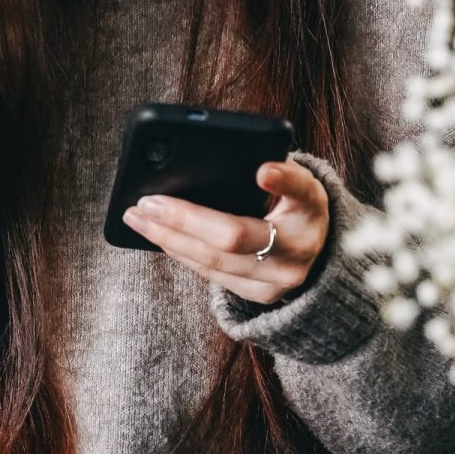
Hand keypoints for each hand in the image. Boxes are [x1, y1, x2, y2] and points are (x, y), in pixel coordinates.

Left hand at [121, 160, 330, 304]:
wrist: (315, 248)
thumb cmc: (292, 202)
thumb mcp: (291, 178)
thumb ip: (265, 168)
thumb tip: (204, 158)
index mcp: (311, 206)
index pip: (301, 189)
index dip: (283, 181)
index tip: (262, 171)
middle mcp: (300, 247)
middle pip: (234, 236)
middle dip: (183, 219)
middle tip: (146, 203)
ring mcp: (279, 278)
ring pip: (215, 262)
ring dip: (169, 238)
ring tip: (138, 218)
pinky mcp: (260, 295)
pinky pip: (212, 275)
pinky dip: (181, 253)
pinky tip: (158, 236)